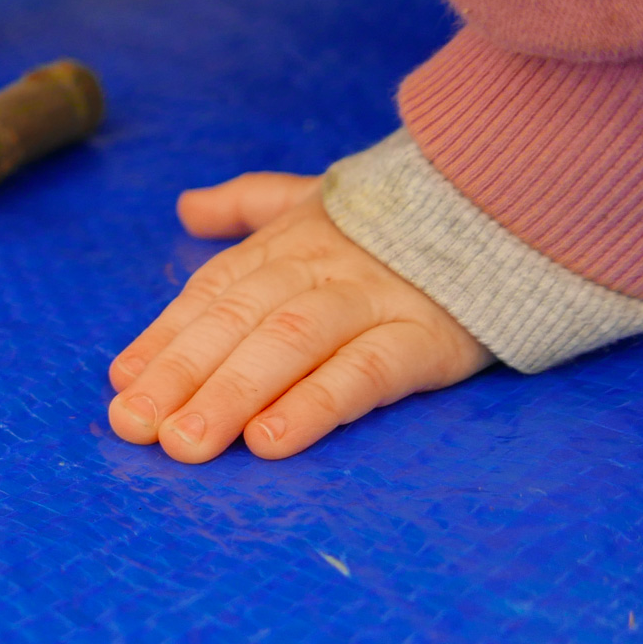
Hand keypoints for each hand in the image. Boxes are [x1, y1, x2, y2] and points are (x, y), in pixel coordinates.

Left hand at [108, 172, 490, 461]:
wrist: (520, 199)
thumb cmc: (405, 217)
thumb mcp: (321, 199)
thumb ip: (250, 206)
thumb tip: (188, 207)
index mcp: (289, 242)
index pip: (212, 293)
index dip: (164, 339)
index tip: (122, 385)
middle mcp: (321, 268)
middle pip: (239, 320)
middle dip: (182, 374)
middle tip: (136, 428)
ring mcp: (373, 300)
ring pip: (288, 344)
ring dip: (231, 393)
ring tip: (186, 444)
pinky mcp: (427, 338)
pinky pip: (363, 372)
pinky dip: (314, 405)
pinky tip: (271, 441)